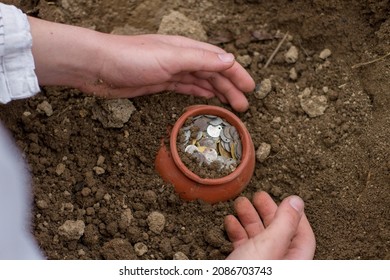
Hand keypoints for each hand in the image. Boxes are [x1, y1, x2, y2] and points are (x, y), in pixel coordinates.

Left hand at [29, 17, 254, 111]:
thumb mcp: (170, 58)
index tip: (251, 89)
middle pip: (212, 73)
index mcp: (187, 49)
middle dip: (230, 88)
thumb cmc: (132, 58)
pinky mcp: (159, 83)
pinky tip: (206, 98)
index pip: (220, 61)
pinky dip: (198, 92)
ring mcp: (170, 71)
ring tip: (230, 105)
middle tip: (244, 106)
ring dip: (217, 92)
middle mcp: (181, 58)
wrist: (99, 67)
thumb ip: (200, 59)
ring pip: (200, 81)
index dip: (237, 74)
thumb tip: (229, 59)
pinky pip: (185, 87)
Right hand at [224, 191, 315, 258]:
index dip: (294, 215)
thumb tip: (297, 201)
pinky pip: (244, 246)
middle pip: (278, 233)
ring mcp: (262, 266)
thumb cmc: (248, 276)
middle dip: (266, 211)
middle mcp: (280, 264)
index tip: (283, 198)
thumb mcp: (269, 245)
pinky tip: (230, 221)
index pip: (304, 235)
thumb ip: (284, 223)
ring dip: (248, 218)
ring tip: (239, 203)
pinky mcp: (244, 267)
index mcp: (295, 262)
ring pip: (259, 237)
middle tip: (257, 195)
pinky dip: (237, 231)